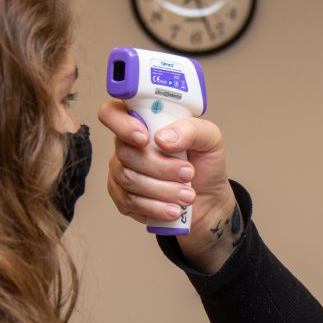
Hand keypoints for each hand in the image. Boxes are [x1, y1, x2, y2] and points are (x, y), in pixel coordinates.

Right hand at [98, 100, 238, 272]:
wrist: (210, 201)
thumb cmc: (205, 164)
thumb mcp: (210, 139)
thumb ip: (190, 129)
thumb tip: (163, 138)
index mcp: (143, 122)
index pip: (113, 113)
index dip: (122, 124)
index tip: (145, 139)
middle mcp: (127, 145)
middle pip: (126, 152)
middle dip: (161, 167)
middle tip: (187, 173)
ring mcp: (122, 172)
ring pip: (129, 179)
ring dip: (163, 189)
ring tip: (188, 195)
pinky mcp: (123, 198)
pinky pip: (130, 202)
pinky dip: (156, 207)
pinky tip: (173, 209)